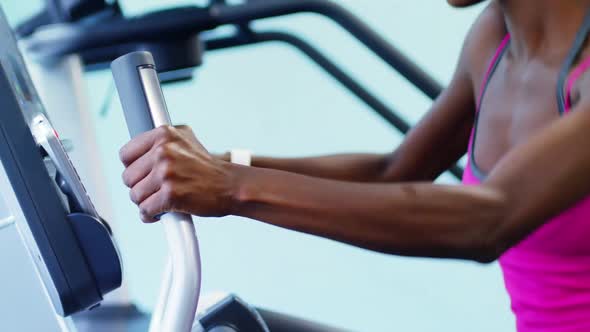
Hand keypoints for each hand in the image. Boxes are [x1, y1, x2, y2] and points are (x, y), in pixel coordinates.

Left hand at [119, 125, 235, 221]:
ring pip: (135, 195)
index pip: (126, 154)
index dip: (133, 168)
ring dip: (146, 202)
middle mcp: (163, 151)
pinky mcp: (170, 195)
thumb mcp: (185, 140)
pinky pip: (145, 210)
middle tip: (157, 190)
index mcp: (163, 134)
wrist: (231, 186)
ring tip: (161, 200)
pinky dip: (151, 215)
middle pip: (128, 178)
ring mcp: (166, 173)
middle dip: (141, 187)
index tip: (144, 175)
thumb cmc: (208, 167)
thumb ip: (161, 141)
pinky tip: (162, 212)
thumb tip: (136, 148)